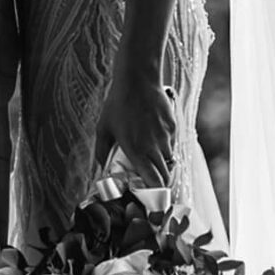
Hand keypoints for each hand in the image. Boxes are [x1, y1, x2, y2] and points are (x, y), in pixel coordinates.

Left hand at [93, 68, 176, 184]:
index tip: (149, 195)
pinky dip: (165, 146)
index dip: (154, 192)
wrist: (138, 79)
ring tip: (151, 158)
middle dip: (160, 183)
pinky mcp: (172, 126)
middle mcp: (154, 147)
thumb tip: (101, 168)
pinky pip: (172, 143)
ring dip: (162, 163)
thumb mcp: (103, 128)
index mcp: (137, 151)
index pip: (154, 182)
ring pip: (170, 159)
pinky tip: (154, 137)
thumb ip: (102, 151)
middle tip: (151, 182)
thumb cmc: (118, 104)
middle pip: (166, 175)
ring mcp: (166, 136)